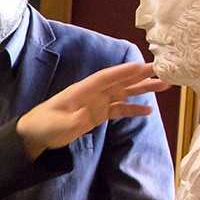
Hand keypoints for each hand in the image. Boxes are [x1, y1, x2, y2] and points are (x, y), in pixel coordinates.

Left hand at [16, 62, 167, 157]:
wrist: (36, 134)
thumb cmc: (42, 125)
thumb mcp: (56, 125)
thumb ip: (72, 121)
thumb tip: (85, 115)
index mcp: (81, 90)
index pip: (105, 78)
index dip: (122, 72)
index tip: (140, 66)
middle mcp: (92, 93)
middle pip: (120, 81)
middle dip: (141, 75)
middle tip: (162, 69)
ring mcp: (96, 102)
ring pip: (124, 92)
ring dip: (142, 88)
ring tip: (163, 85)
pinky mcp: (98, 114)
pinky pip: (119, 109)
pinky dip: (133, 109)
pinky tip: (148, 110)